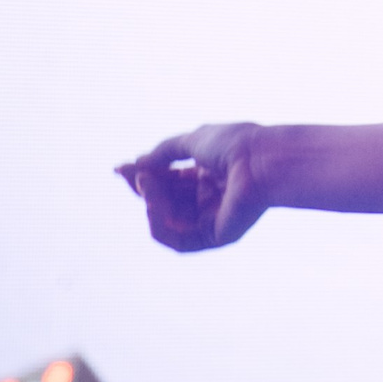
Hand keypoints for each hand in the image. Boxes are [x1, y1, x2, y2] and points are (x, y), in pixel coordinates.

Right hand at [116, 122, 269, 251]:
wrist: (261, 159)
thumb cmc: (235, 144)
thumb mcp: (193, 140)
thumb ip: (165, 152)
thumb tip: (137, 162)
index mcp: (209, 172)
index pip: (170, 179)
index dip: (145, 174)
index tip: (121, 168)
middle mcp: (211, 196)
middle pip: (166, 199)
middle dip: (145, 187)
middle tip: (131, 175)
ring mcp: (212, 218)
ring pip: (168, 219)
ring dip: (151, 201)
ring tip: (146, 183)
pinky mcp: (215, 237)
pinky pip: (178, 240)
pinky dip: (159, 225)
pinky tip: (152, 206)